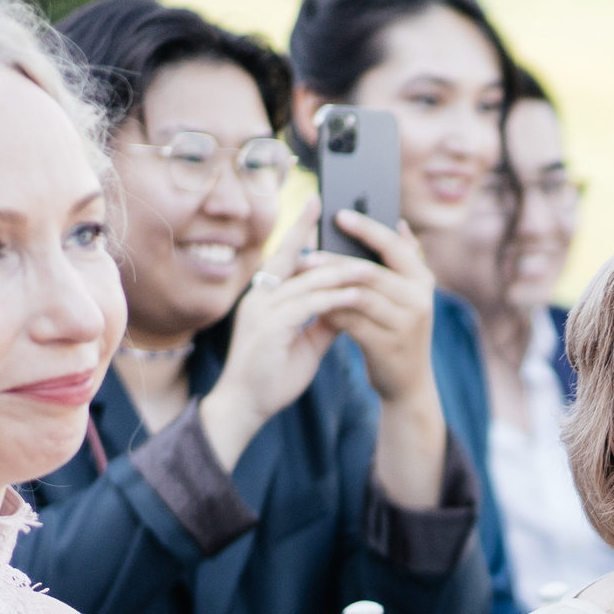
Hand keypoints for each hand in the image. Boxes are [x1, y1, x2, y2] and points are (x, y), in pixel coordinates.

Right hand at [201, 201, 371, 466]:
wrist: (245, 408)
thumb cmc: (272, 376)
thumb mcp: (306, 342)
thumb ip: (324, 320)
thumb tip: (349, 302)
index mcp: (265, 298)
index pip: (284, 256)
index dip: (300, 230)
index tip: (316, 205)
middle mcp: (259, 298)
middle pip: (291, 257)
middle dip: (313, 232)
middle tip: (342, 213)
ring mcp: (262, 312)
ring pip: (305, 281)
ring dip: (338, 272)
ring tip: (367, 264)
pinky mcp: (269, 329)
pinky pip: (306, 306)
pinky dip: (332, 299)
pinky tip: (355, 295)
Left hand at [313, 206, 438, 407]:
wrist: (408, 384)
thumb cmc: (399, 332)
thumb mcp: (408, 297)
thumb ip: (404, 262)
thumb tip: (398, 223)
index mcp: (423, 281)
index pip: (394, 246)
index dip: (367, 229)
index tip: (338, 215)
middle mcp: (419, 300)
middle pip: (371, 271)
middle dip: (336, 260)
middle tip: (307, 252)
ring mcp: (405, 325)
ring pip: (359, 295)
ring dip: (328, 285)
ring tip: (304, 278)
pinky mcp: (386, 346)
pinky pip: (351, 322)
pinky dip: (331, 311)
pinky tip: (313, 305)